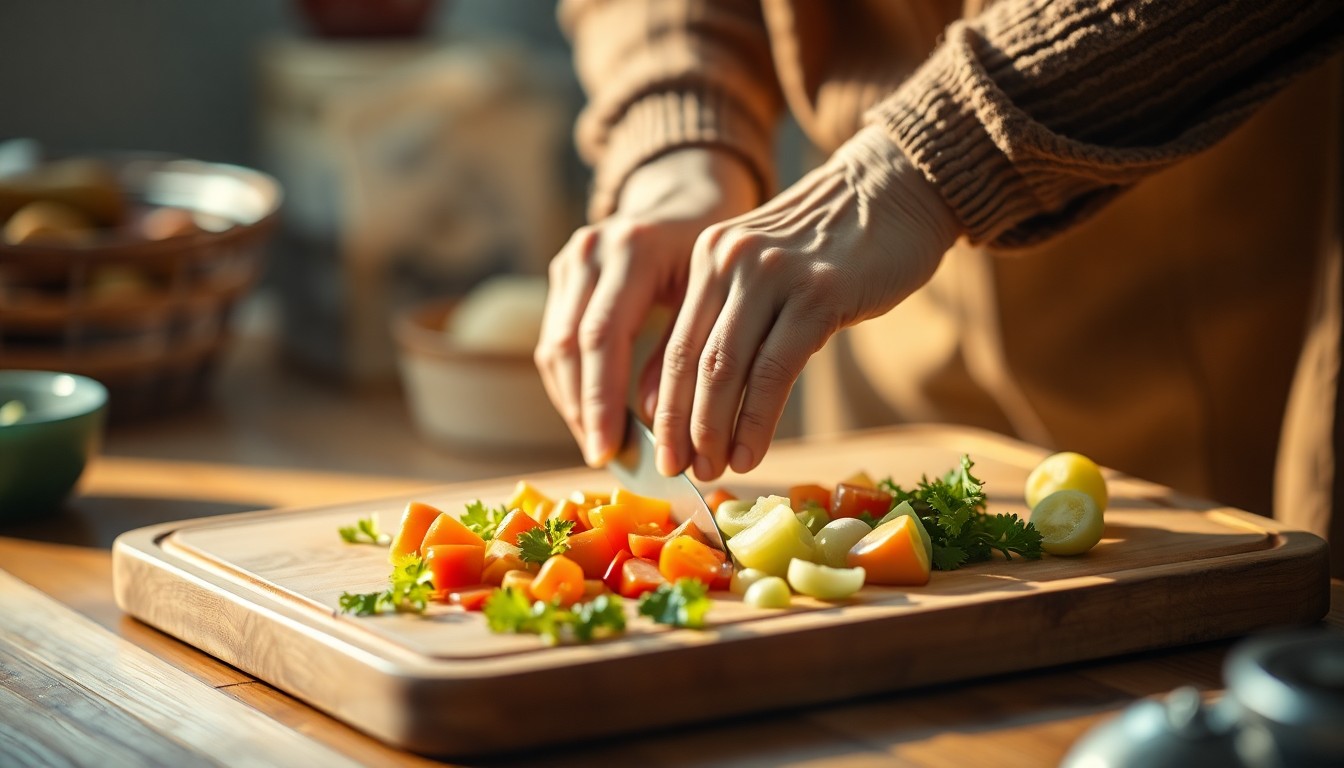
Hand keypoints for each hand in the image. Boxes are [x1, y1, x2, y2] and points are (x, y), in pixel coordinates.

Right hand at [535, 148, 758, 465]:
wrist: (688, 198)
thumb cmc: (715, 251)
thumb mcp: (712, 293)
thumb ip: (684, 351)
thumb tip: (656, 422)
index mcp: (632, 248)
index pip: (602, 336)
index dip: (602, 400)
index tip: (610, 451)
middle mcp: (591, 250)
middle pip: (569, 346)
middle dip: (583, 410)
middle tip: (604, 458)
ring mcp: (570, 260)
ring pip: (554, 347)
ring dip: (573, 403)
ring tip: (600, 447)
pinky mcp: (561, 276)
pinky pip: (556, 341)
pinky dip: (572, 385)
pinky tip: (594, 418)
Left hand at [648, 126, 961, 479]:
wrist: (896, 188)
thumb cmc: (832, 247)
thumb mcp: (763, 270)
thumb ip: (724, 320)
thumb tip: (681, 398)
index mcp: (709, 256)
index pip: (673, 344)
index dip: (662, 407)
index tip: (660, 451)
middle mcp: (731, 261)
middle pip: (692, 360)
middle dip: (680, 426)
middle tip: (678, 471)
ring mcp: (774, 275)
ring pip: (726, 368)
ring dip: (715, 430)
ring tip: (716, 470)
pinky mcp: (820, 294)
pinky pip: (775, 370)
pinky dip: (757, 420)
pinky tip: (752, 452)